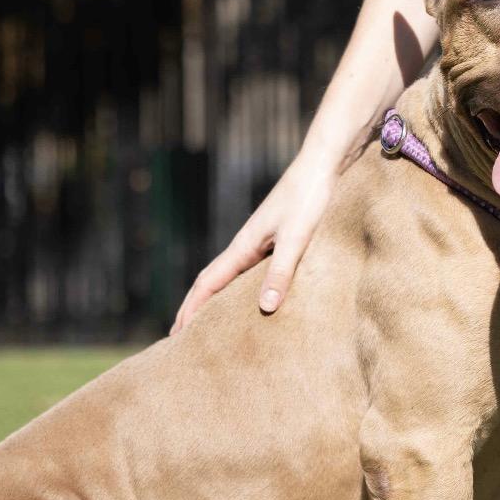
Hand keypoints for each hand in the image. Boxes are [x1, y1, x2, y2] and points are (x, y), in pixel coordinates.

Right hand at [170, 153, 337, 332]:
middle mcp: (248, 244)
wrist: (323, 164)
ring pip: (231, 276)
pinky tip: (254, 298)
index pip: (208, 283)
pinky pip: (251, 271)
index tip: (176, 334)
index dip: (191, 309)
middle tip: (181, 336)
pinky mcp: (279, 238)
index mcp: (244, 245)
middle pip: (212, 281)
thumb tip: (265, 308)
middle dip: (195, 307)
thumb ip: (282, 272)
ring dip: (216, 299)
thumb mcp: (296, 238)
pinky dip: (242, 289)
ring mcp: (262, 241)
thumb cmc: (309, 198)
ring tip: (211, 323)